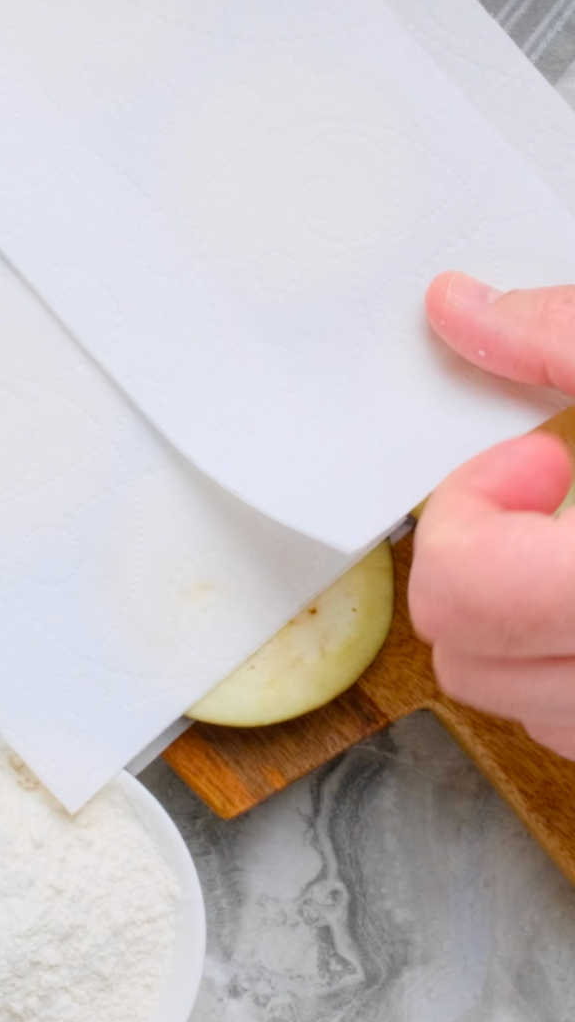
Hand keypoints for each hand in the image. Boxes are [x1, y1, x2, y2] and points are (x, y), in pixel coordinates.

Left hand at [411, 272, 574, 756]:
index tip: (532, 461)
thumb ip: (567, 340)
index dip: (472, 512)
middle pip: (468, 662)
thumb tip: (458, 310)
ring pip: (521, 712)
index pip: (471, 591)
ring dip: (522, 629)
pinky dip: (569, 672)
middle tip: (550, 494)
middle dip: (483, 567)